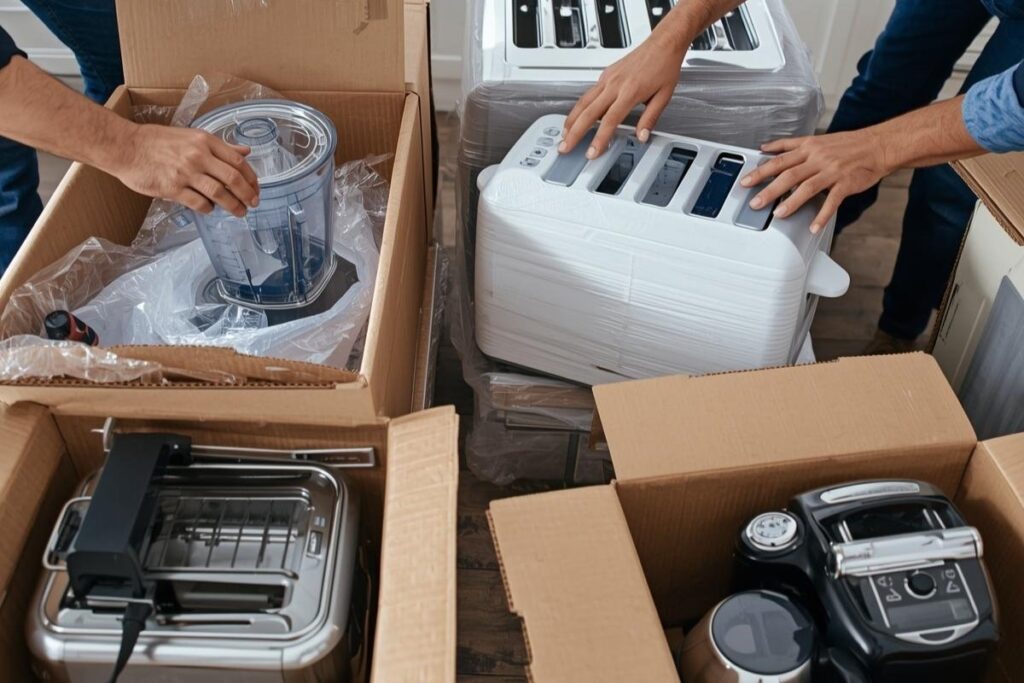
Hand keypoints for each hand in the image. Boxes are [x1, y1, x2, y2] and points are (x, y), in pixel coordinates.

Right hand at [113, 124, 259, 216]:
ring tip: (240, 212)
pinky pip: (199, 203)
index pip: (238, 161)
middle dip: (248, 195)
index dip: (252, 178)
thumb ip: (220, 146)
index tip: (256, 188)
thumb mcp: (191, 136)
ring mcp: (186, 173)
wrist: (125, 146)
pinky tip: (210, 209)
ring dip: (234, 206)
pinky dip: (209, 209)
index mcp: (204, 141)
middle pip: (233, 179)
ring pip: (219, 193)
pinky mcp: (173, 188)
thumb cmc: (156, 141)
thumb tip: (245, 151)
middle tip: (253, 204)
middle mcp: (198, 156)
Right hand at [560, 31, 686, 158]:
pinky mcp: (606, 74)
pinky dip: (579, 107)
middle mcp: (615, 84)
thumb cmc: (664, 66)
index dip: (599, 139)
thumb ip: (650, 119)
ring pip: (583, 101)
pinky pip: (588, 93)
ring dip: (571, 120)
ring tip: (564, 134)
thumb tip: (641, 136)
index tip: (592, 152)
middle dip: (574, 133)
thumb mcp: (663, 97)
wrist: (663, 44)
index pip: (609, 121)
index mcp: (630, 92)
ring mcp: (608, 78)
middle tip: (565, 147)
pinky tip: (577, 116)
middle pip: (588, 113)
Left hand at [739, 129, 893, 233]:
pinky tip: (813, 226)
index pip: (779, 159)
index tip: (745, 181)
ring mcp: (832, 170)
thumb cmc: (848, 145)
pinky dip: (822, 215)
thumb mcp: (817, 140)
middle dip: (769, 189)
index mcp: (809, 147)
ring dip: (791, 202)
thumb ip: (791, 145)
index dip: (761, 171)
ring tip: (778, 214)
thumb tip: (767, 148)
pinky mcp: (846, 182)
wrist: (879, 145)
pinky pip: (832, 200)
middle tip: (755, 203)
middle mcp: (818, 158)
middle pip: (789, 174)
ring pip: (808, 187)